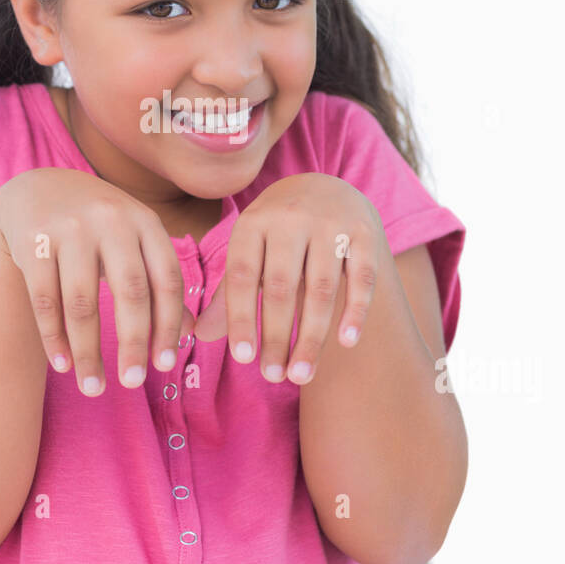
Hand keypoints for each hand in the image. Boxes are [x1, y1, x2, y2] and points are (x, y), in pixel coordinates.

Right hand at [0, 168, 194, 395]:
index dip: (169, 325)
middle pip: (130, 291)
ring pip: (82, 303)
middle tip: (133, 383)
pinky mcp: (33, 241)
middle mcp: (111, 219)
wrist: (36, 190)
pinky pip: (45, 300)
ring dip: (88, 352)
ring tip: (92, 387)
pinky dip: (54, 338)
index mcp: (145, 221)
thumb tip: (189, 334)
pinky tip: (63, 364)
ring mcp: (70, 228)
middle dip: (133, 343)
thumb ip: (160, 282)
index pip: (167, 279)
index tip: (165, 365)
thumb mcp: (134, 241)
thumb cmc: (98, 227)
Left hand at [192, 173, 383, 383]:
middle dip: (276, 336)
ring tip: (302, 375)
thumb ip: (229, 293)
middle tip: (273, 377)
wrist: (325, 186)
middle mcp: (290, 218)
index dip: (241, 318)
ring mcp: (330, 223)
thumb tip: (199, 336)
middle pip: (282, 286)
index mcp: (254, 223)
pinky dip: (355, 311)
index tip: (243, 359)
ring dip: (312, 336)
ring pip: (321, 287)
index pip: (243, 276)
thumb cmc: (278, 232)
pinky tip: (346, 342)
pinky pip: (362, 277)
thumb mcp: (250, 250)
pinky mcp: (365, 231)